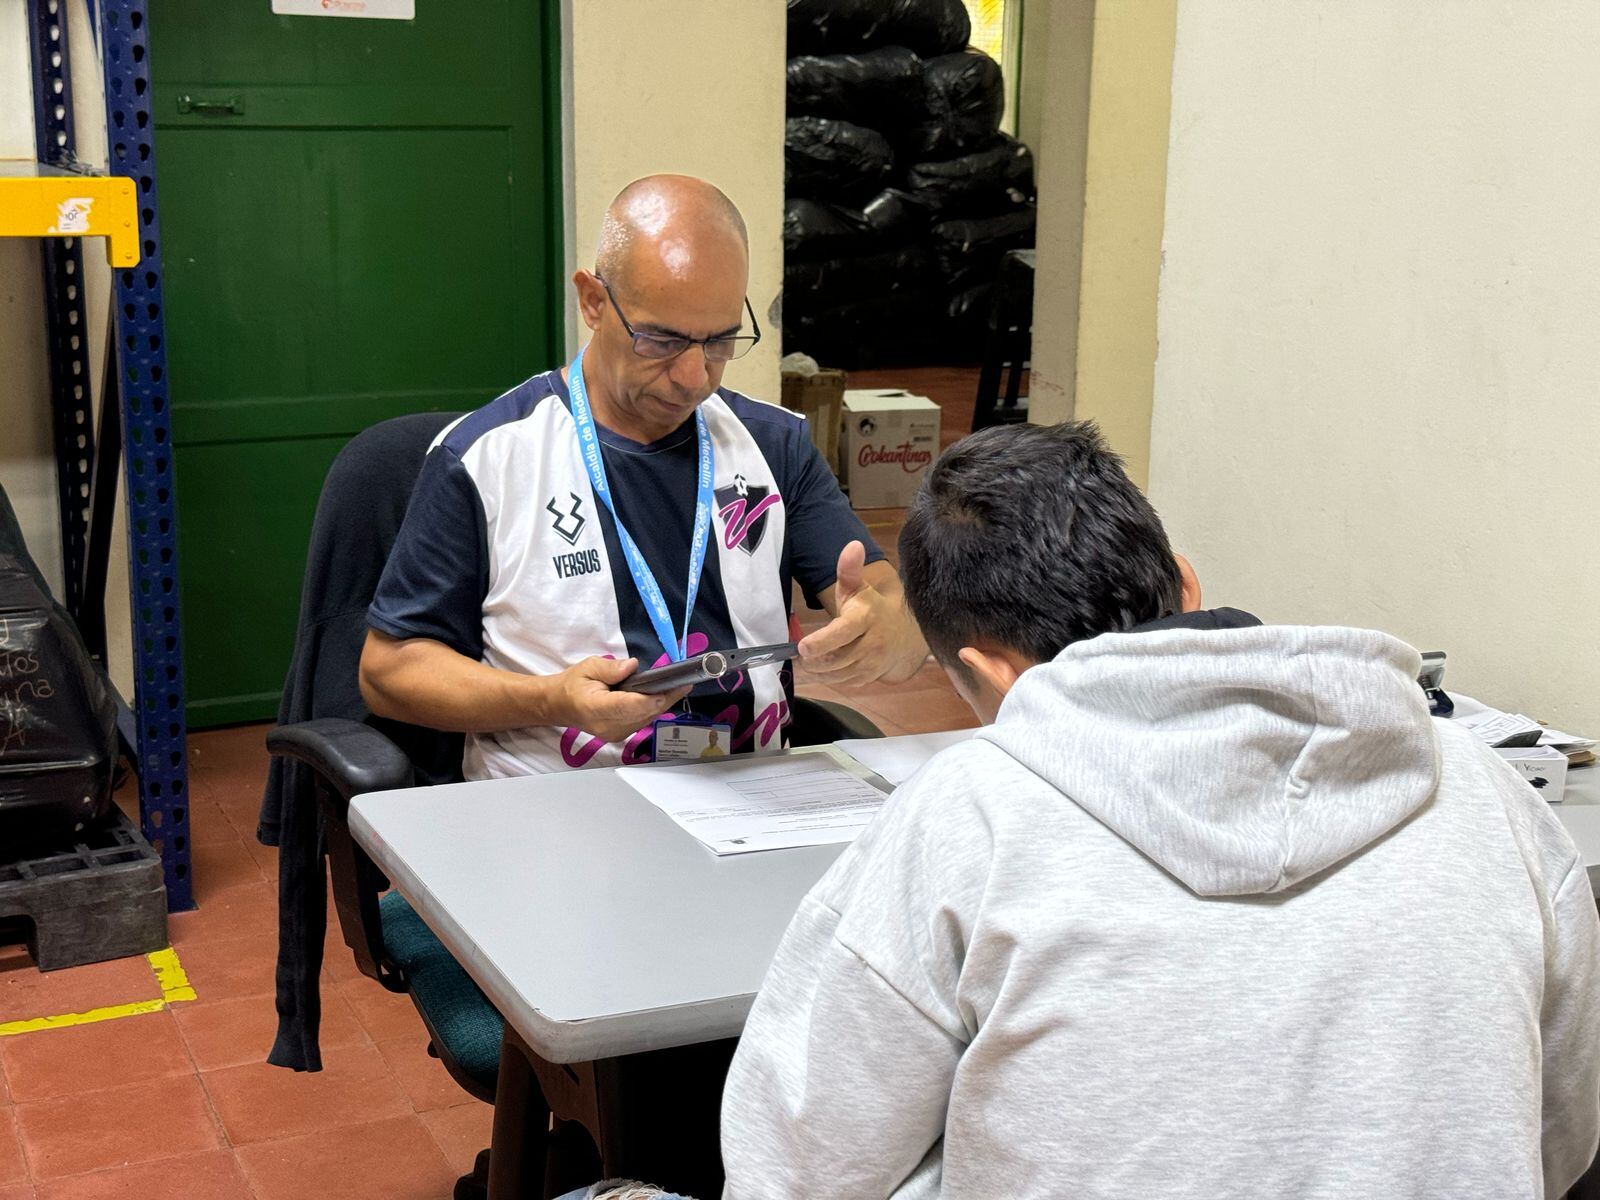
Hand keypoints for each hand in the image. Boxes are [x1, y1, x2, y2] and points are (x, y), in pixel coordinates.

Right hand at [544, 656, 689, 742]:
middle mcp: (607, 726)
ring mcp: (615, 734)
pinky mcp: (621, 736)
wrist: (560, 705)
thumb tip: (632, 666)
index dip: (652, 698)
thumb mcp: (588, 667)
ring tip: (679, 686)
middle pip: (644, 713)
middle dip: (666, 698)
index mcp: (595, 708)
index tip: (670, 687)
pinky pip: (643, 721)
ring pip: (647, 719)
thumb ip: (610, 668)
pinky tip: (664, 696)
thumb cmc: (573, 685)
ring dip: (663, 704)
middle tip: (685, 682)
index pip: (628, 706)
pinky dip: (654, 708)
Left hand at [798, 541, 927, 687]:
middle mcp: (872, 643)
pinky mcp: (868, 678)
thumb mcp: (858, 587)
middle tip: (799, 653)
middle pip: (836, 658)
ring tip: (808, 660)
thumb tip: (853, 546)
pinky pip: (842, 683)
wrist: (902, 634)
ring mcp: (872, 664)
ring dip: (818, 670)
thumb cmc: (871, 607)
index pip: (844, 632)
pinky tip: (821, 667)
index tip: (802, 646)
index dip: (822, 641)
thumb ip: (849, 569)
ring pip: (837, 674)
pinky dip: (827, 678)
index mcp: (866, 617)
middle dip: (813, 659)